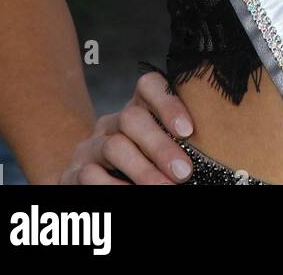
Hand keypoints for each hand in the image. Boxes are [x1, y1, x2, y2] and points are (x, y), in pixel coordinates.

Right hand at [58, 72, 195, 184]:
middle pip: (132, 118)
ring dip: (142, 170)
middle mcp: (111, 123)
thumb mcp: (157, 152)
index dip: (168, 102)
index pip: (148, 86)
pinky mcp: (73, 173)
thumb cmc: (141, 169)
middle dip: (160, 146)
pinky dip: (116, 188)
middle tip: (184, 172)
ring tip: (165, 189)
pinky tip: (133, 196)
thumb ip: (175, 144)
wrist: (88, 186)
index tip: (188, 130)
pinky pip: (91, 175)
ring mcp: (90, 147)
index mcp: (137, 110)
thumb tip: (208, 154)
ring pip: (114, 147)